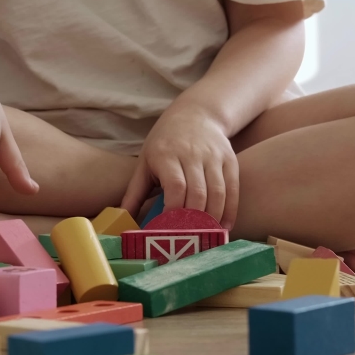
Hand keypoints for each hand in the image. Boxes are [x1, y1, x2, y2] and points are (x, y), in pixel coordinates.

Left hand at [121, 105, 238, 229]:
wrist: (195, 114)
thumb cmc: (164, 143)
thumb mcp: (144, 162)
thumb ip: (134, 193)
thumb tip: (122, 220)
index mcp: (167, 154)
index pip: (176, 186)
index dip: (174, 211)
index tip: (169, 230)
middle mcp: (192, 154)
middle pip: (198, 193)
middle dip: (194, 220)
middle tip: (188, 240)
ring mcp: (213, 156)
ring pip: (217, 192)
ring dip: (213, 218)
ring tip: (206, 237)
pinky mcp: (229, 159)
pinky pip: (232, 188)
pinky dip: (230, 210)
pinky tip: (224, 226)